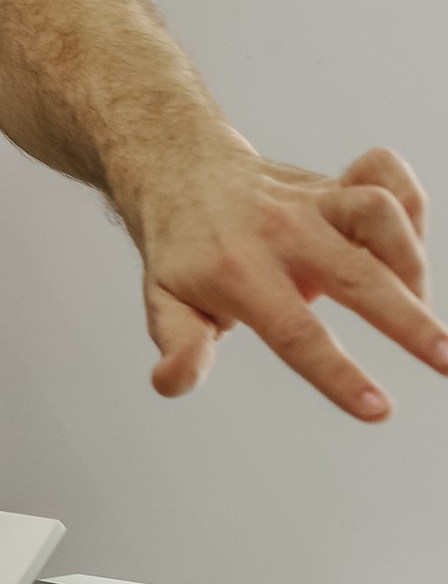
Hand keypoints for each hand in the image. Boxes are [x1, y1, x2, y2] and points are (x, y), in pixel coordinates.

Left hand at [135, 146, 447, 418]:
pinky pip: (385, 174)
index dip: (338, 374)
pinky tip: (411, 245)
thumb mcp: (165, 302)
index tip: (380, 411)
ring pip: (377, 211)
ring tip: (419, 303)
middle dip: (409, 320)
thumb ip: (180, 345)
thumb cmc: (182, 253)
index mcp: (237, 273)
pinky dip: (412, 200)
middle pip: (356, 276)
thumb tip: (169, 382)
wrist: (178, 172)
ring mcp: (309, 202)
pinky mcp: (333, 182)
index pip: (295, 332)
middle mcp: (280, 232)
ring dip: (413, 260)